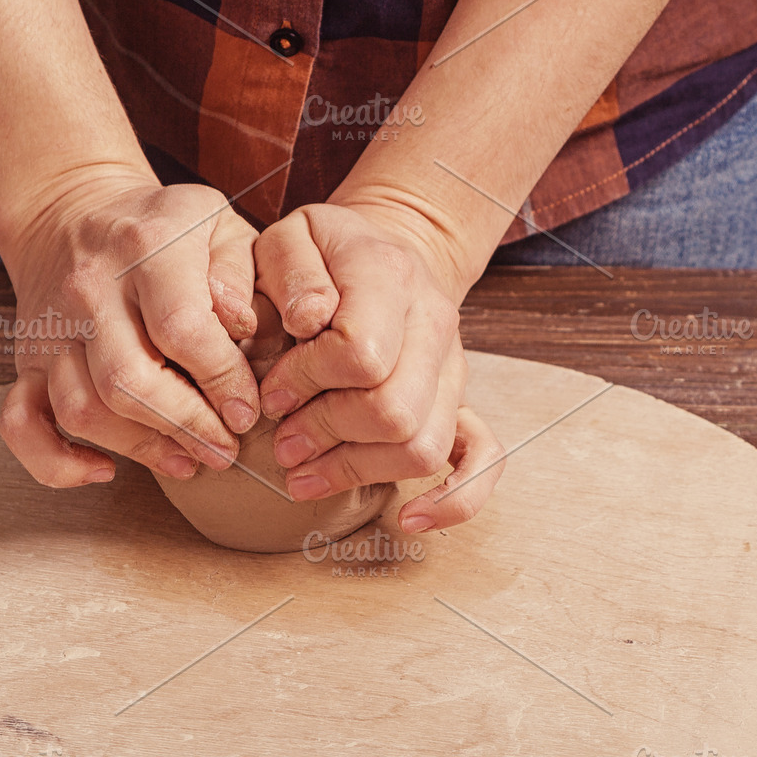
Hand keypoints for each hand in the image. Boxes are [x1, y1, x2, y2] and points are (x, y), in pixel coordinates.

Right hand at [0, 174, 262, 486]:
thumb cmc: (165, 228)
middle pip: (128, 380)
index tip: (247, 410)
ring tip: (186, 460)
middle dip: (185, 427)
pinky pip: (21, 425)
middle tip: (224, 449)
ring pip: (82, 410)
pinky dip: (57, 462)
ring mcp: (52, 328)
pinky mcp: (26, 360)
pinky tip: (103, 469)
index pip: (182, 328)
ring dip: (139, 449)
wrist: (74, 211)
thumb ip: (242, 274)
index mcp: (147, 246)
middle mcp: (90, 288)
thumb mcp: (218, 226)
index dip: (222, 380)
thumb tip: (244, 330)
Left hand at [251, 203, 504, 531]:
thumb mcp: (290, 237)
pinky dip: (455, 500)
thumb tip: (308, 321)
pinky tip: (410, 519)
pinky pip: (484, 458)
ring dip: (357, 471)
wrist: (383, 250)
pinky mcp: (459, 401)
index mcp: (390, 276)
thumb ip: (290, 272)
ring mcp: (453, 367)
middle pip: (393, 410)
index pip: (360, 353)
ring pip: (423, 446)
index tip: (272, 392)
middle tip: (281, 441)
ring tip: (301, 473)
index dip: (307, 382)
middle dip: (326, 434)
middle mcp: (433, 324)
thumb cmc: (323, 253)